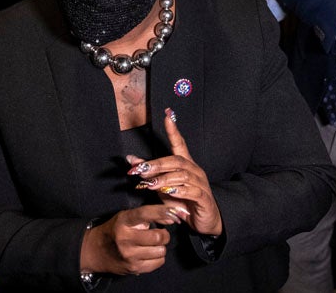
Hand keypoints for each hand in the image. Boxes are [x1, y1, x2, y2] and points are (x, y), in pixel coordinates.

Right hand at [79, 204, 180, 275]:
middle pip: (158, 236)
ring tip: (152, 244)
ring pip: (161, 250)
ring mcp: (129, 255)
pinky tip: (149, 253)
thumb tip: (171, 217)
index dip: (161, 212)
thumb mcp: (125, 218)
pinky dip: (158, 257)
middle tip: (160, 234)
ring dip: (160, 247)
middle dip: (164, 234)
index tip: (173, 213)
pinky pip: (158, 262)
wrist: (95, 251)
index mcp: (123, 222)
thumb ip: (147, 216)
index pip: (145, 214)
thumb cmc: (114, 231)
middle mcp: (125, 238)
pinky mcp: (133, 268)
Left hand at [127, 108, 221, 235]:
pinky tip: (170, 192)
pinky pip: (193, 191)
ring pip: (183, 175)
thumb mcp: (162, 186)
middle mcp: (195, 170)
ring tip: (150, 184)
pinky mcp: (204, 198)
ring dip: (164, 179)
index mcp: (186, 165)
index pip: (180, 143)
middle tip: (140, 170)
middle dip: (157, 164)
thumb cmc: (182, 201)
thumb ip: (149, 173)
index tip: (167, 115)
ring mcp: (201, 184)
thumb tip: (131, 160)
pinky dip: (180, 191)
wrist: (203, 221)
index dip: (173, 130)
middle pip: (176, 160)